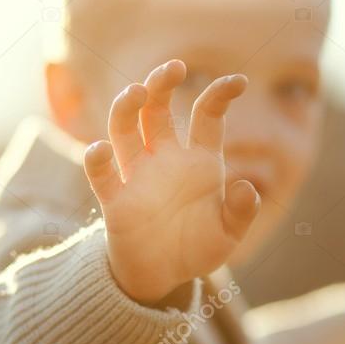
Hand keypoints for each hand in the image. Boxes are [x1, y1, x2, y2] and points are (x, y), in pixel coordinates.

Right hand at [83, 59, 259, 304]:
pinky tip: (101, 149)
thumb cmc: (197, 246)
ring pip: (125, 129)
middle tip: (174, 67)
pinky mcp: (116, 200)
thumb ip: (240, 212)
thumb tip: (246, 188)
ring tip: (138, 92)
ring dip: (128, 107)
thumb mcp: (229, 234)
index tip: (238, 81)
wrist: (164, 276)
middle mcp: (166, 159)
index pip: (206, 116)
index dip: (219, 94)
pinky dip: (98, 159)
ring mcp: (138, 176)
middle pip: (158, 110)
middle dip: (163, 84)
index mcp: (199, 160)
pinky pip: (103, 174)